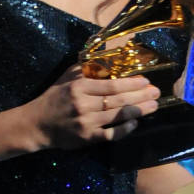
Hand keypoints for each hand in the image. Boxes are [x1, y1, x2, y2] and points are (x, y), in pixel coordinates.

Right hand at [29, 65, 159, 149]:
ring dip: (138, 111)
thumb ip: (86, 67)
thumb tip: (108, 55)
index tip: (145, 81)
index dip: (131, 83)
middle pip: (118, 100)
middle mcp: (84, 104)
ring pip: (117, 116)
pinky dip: (124, 129)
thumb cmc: (54, 97)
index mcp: (79, 87)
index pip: (111, 85)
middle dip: (141, 96)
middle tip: (157, 93)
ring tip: (153, 107)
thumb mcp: (67, 76)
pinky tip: (135, 123)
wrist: (36, 123)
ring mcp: (86, 123)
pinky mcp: (86, 138)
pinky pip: (110, 135)